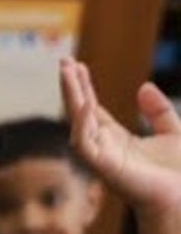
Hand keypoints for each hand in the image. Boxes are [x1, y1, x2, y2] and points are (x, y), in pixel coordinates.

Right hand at [63, 58, 180, 219]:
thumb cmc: (178, 173)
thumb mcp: (173, 131)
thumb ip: (158, 111)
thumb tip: (143, 87)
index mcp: (116, 138)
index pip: (92, 108)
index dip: (84, 86)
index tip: (76, 65)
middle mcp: (103, 145)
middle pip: (81, 110)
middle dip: (71, 86)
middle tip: (63, 60)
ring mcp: (101, 156)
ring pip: (77, 122)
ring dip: (71, 97)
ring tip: (67, 72)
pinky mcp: (103, 167)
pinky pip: (84, 143)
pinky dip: (82, 123)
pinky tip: (84, 103)